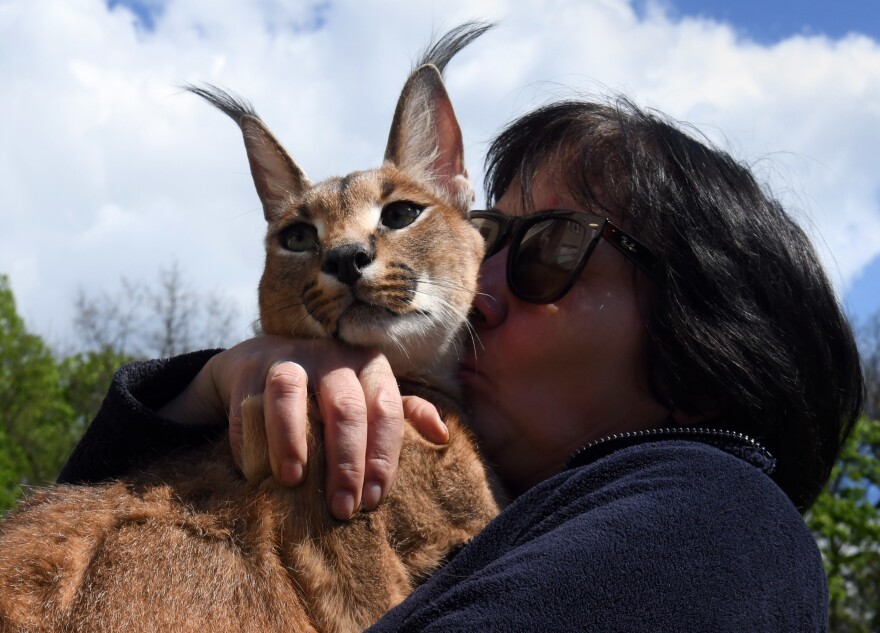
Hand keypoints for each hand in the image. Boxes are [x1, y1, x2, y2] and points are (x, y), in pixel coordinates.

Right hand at [158, 336, 447, 518]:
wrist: (259, 364)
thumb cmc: (324, 392)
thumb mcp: (366, 396)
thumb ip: (404, 414)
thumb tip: (442, 435)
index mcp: (368, 366)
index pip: (386, 409)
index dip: (384, 456)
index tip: (375, 499)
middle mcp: (332, 357)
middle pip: (345, 406)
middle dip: (346, 461)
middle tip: (341, 508)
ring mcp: (288, 357)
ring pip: (290, 391)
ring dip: (292, 438)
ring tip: (294, 481)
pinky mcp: (248, 367)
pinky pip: (248, 401)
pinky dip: (251, 437)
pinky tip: (255, 471)